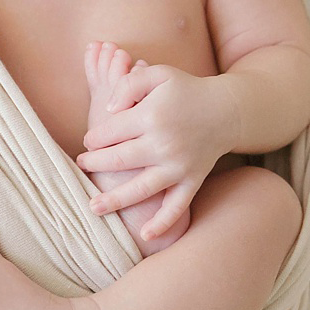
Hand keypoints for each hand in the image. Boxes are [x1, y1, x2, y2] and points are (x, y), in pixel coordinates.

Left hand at [75, 65, 237, 238]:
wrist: (226, 110)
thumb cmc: (185, 90)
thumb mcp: (158, 74)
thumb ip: (129, 83)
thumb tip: (109, 109)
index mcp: (151, 116)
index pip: (110, 132)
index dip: (93, 138)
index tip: (89, 141)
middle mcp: (164, 144)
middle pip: (118, 160)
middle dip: (95, 165)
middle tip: (83, 166)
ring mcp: (179, 166)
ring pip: (141, 189)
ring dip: (115, 200)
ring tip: (93, 207)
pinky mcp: (192, 180)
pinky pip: (177, 206)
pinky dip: (163, 222)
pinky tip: (146, 234)